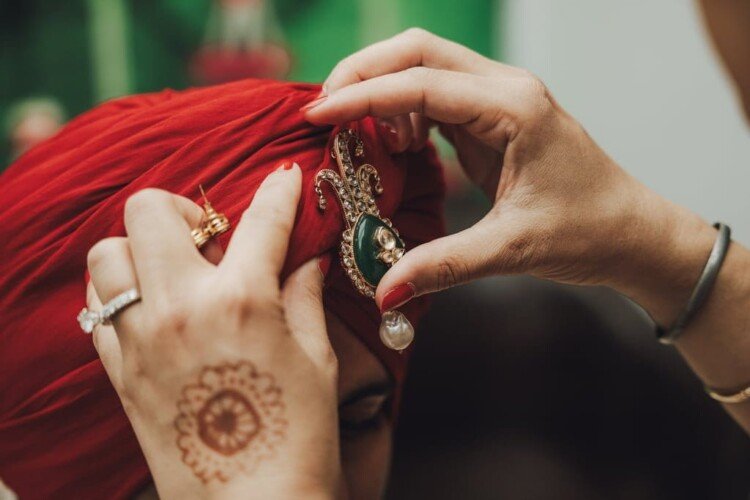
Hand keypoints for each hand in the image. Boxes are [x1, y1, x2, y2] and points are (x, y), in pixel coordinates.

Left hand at [86, 164, 339, 498]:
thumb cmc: (298, 437)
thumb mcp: (316, 359)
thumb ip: (305, 296)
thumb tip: (307, 258)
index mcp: (243, 301)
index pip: (261, 219)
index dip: (279, 189)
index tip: (284, 176)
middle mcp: (181, 309)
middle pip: (149, 211)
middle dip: (183, 208)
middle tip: (210, 236)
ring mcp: (141, 340)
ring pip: (107, 254)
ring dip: (140, 250)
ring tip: (174, 272)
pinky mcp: (120, 372)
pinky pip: (98, 309)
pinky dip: (121, 294)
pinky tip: (154, 309)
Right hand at [304, 28, 715, 325]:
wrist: (630, 233)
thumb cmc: (587, 232)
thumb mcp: (511, 249)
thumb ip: (443, 266)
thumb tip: (384, 290)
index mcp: (514, 108)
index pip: (422, 83)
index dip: (363, 96)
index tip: (318, 114)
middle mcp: (506, 89)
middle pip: (418, 51)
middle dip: (364, 73)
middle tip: (325, 110)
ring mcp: (500, 99)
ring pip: (425, 66)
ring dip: (382, 88)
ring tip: (356, 135)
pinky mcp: (493, 118)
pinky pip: (436, 97)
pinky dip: (403, 110)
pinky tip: (396, 144)